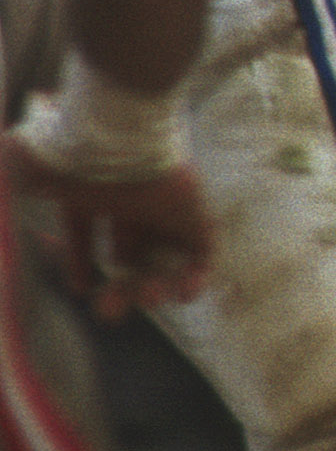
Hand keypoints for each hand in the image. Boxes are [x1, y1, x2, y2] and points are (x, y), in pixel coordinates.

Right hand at [6, 141, 208, 318]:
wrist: (113, 139)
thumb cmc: (66, 159)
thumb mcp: (20, 172)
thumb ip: (3, 186)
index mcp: (91, 193)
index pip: (85, 231)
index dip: (79, 260)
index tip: (79, 288)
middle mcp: (127, 202)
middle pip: (128, 253)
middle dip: (119, 287)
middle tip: (106, 311)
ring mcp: (162, 208)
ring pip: (162, 257)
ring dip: (154, 286)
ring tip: (143, 298)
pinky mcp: (192, 213)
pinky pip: (202, 252)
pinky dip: (196, 276)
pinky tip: (180, 293)